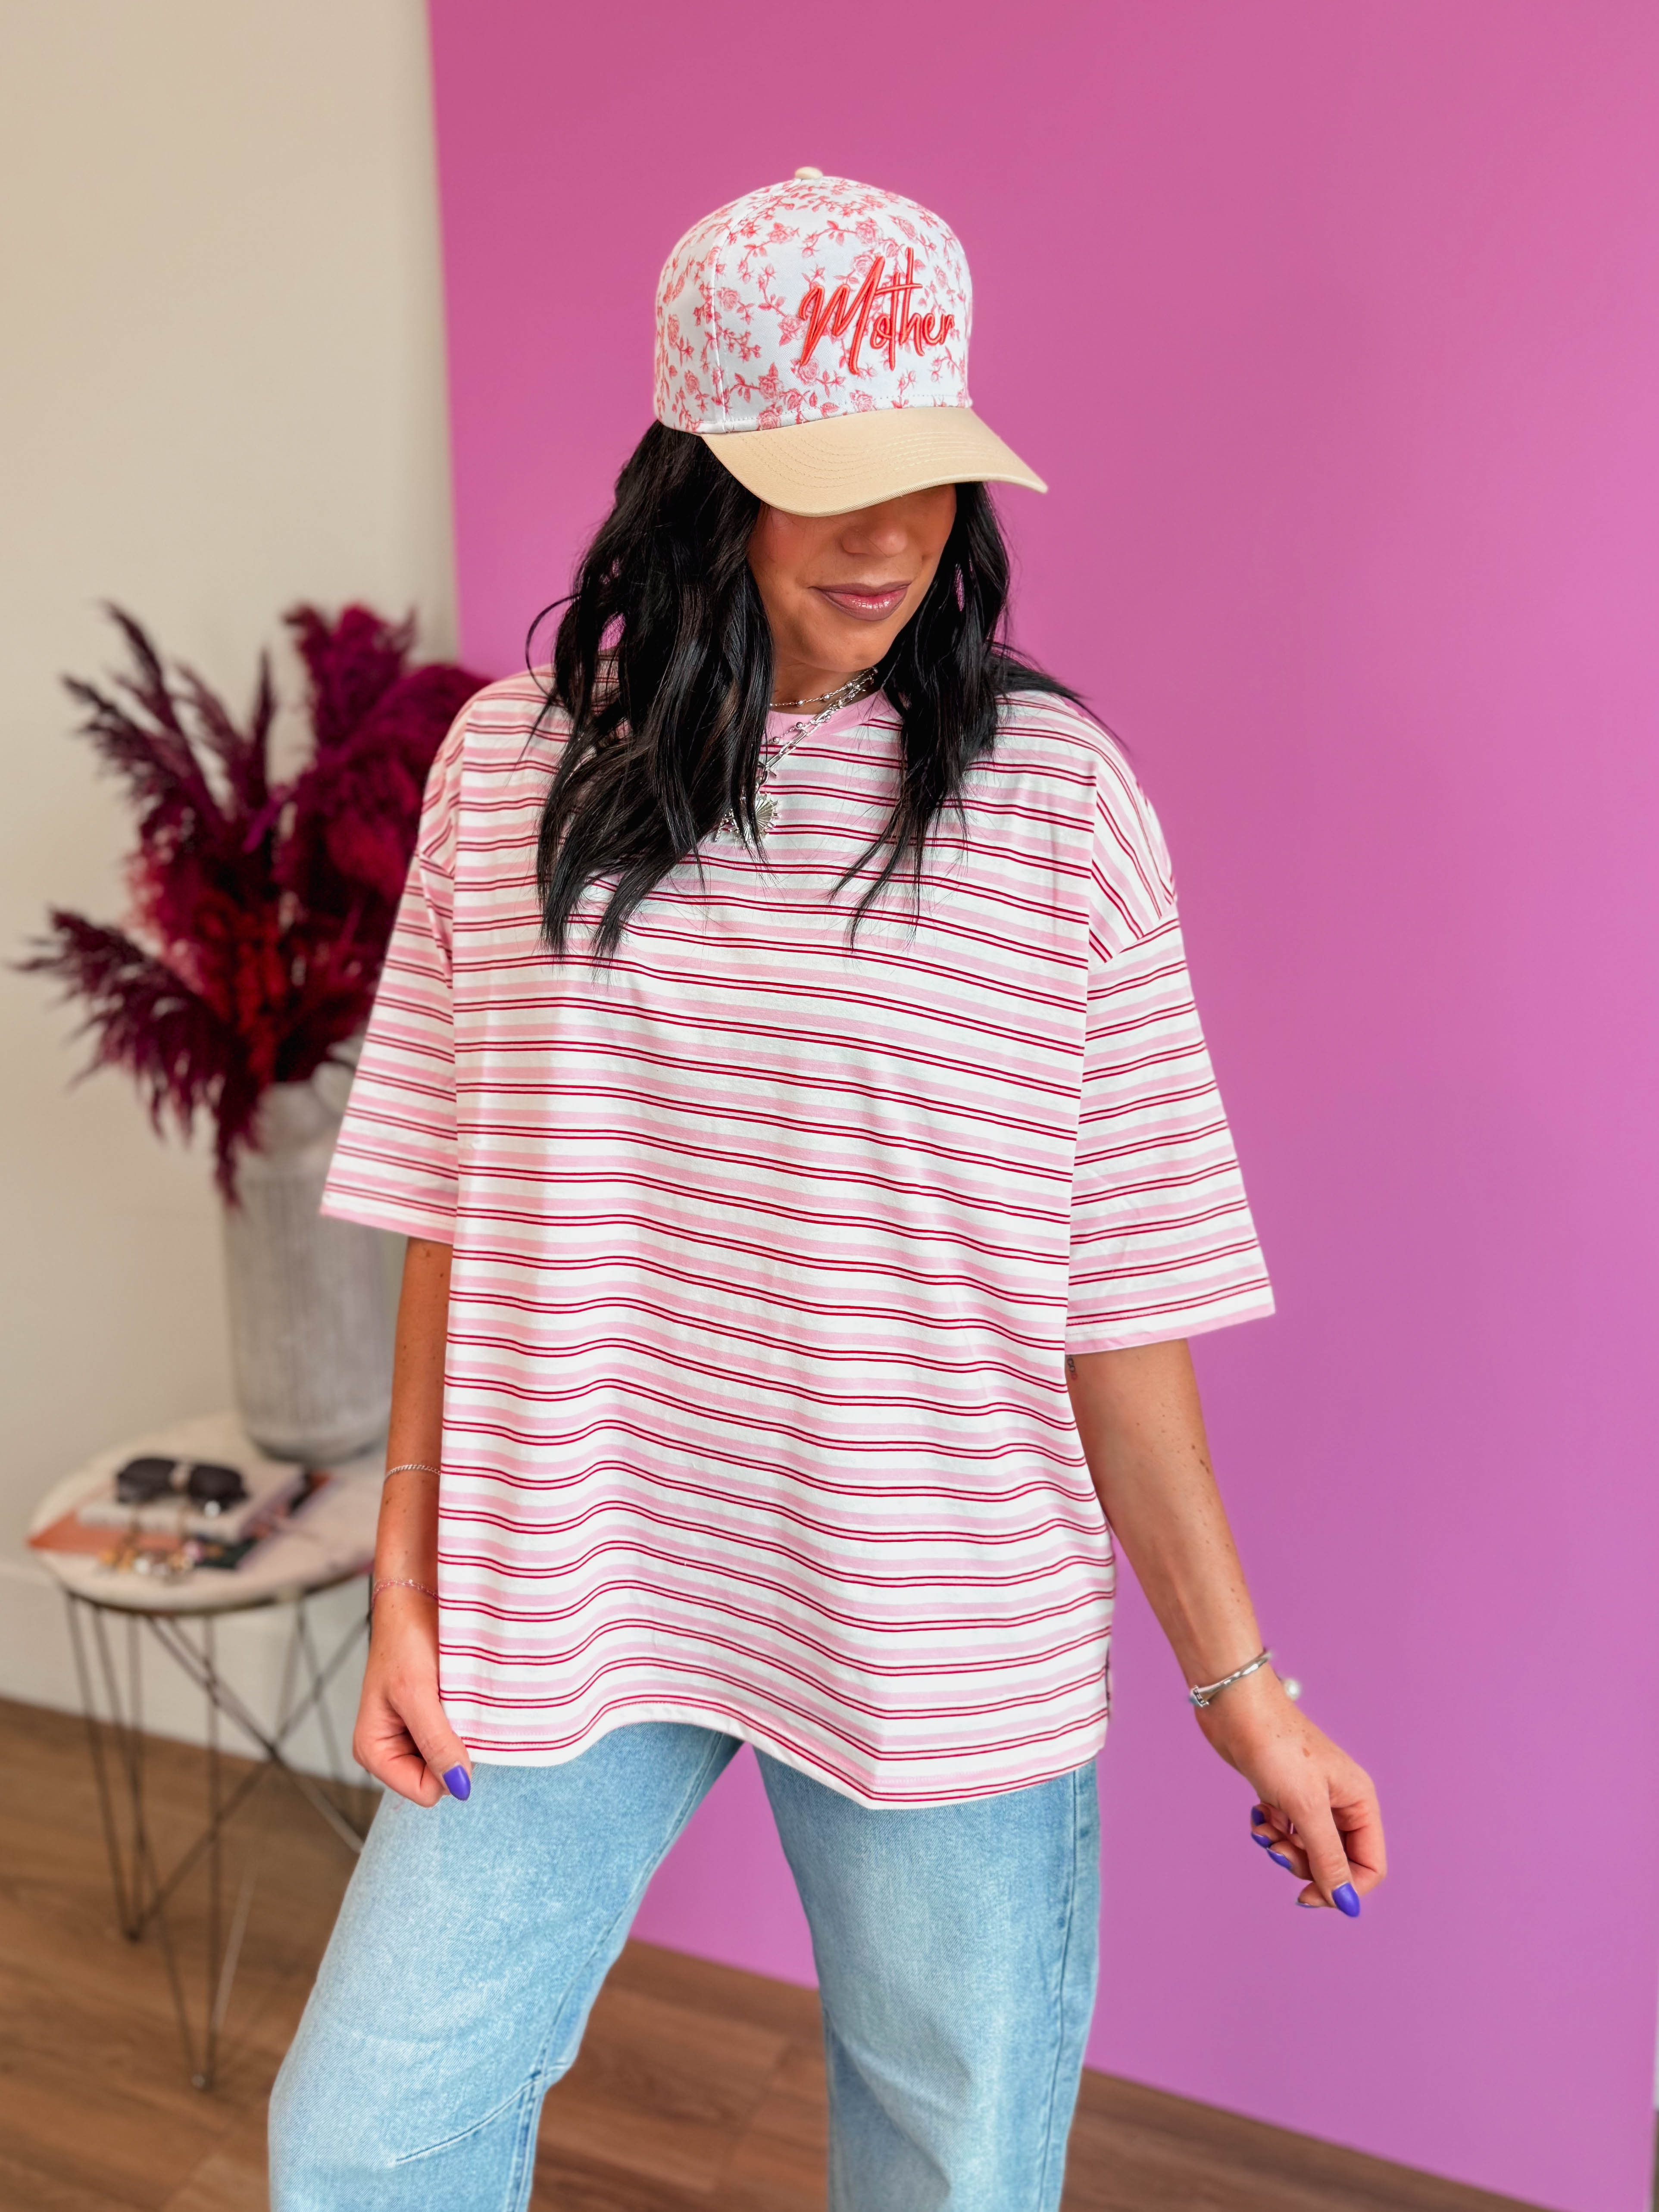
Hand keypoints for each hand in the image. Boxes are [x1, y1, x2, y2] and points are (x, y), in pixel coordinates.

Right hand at [353, 1587, 472, 1806]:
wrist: (415, 1599)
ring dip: (458, 1731)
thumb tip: (460, 1786)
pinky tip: (456, 1693)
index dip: (445, 1765)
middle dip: (451, 1747)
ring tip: (450, 1696)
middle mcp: (389, 1749)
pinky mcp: (428, 1718)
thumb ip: (436, 1743)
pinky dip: (461, 1718)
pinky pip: (454, 1736)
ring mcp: (409, 1735)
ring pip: (449, 1757)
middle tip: (448, 1705)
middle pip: (437, 1778)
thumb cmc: (405, 1641)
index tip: (449, 1723)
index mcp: (373, 1751)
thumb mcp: (418, 1695)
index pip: (425, 1791)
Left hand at [1195, 1667, 1384, 1914]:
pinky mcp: (1284, 1794)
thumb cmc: (1276, 1748)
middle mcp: (1341, 1802)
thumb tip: (1347, 1905)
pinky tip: (1256, 1814)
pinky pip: (1285, 1832)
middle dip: (1304, 1865)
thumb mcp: (1306, 1808)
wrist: (1236, 1708)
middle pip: (1335, 1861)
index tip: (1307, 1896)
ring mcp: (1312, 1798)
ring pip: (1306, 1849)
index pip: (1369, 1866)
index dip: (1342, 1888)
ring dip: (1282, 1848)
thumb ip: (1328, 1858)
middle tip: (1277, 1850)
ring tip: (1263, 1828)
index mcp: (1360, 1802)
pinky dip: (1269, 1830)